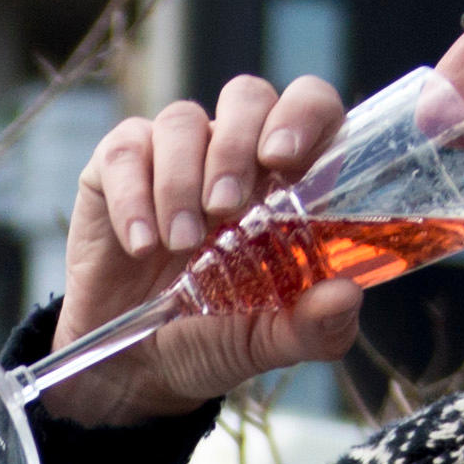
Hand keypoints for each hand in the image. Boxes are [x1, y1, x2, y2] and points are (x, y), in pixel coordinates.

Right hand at [44, 75, 367, 427]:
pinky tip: (139, 245)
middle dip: (236, 145)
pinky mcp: (117, 168)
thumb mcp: (268, 341)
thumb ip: (315, 327)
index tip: (283, 157)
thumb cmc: (211, 338)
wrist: (134, 367)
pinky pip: (125, 151)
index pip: (310, 107)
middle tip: (226, 207)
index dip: (303, 113)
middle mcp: (233, 154)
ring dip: (182, 180)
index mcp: (284, 180)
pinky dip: (133, 197)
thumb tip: (346, 296)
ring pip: (183, 120)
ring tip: (180, 243)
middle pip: (247, 96)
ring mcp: (174, 155)